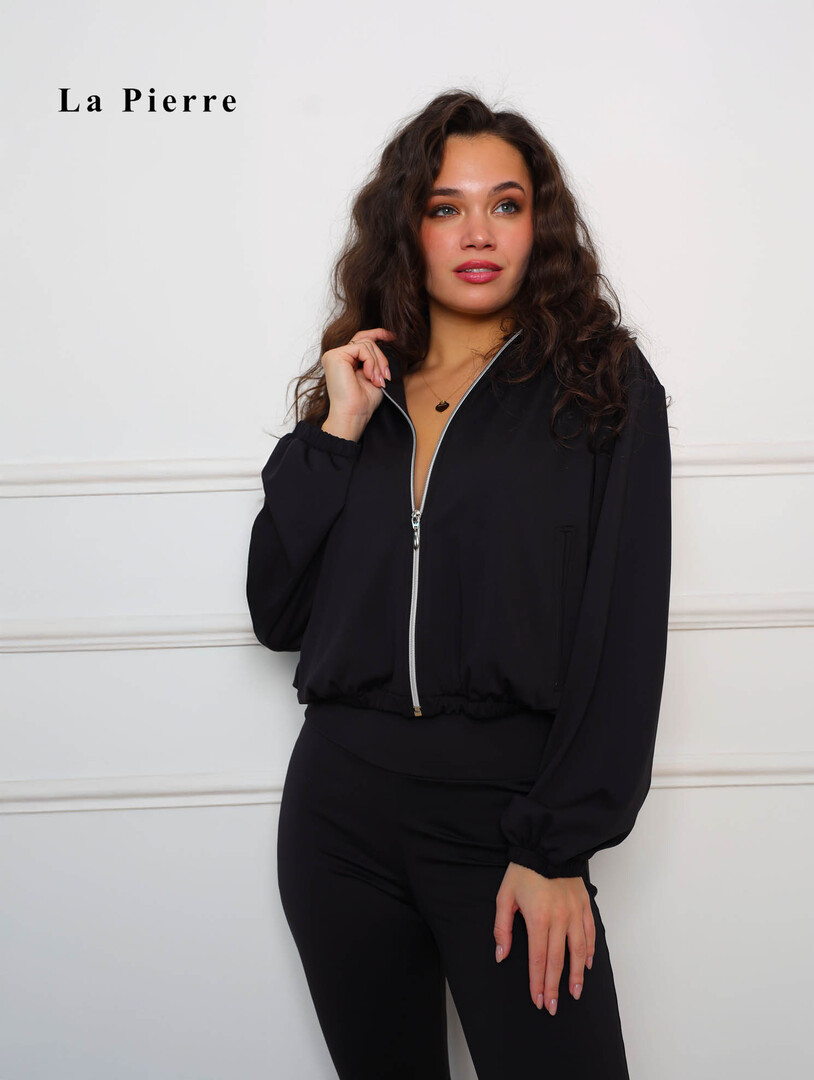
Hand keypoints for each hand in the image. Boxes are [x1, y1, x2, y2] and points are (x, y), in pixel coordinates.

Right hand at [320, 328, 395, 438]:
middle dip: (381, 357)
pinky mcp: (335, 356)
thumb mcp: (374, 375)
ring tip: (377, 380)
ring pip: (366, 343)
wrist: (353, 415)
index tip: (392, 336)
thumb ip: (375, 359)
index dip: (377, 334)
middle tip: (386, 376)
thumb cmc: (363, 401)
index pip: (360, 339)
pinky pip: (361, 348)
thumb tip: (385, 341)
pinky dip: (371, 362)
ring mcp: (334, 355)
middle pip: (366, 341)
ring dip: (377, 363)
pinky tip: (369, 376)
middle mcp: (336, 356)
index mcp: (344, 361)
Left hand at [494, 861, 594, 1014]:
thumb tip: (501, 955)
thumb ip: (502, 928)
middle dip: (555, 987)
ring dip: (577, 975)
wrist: (546, 844)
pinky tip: (588, 964)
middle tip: (552, 1007)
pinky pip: (590, 932)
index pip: (539, 959)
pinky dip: (591, 950)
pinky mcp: (584, 905)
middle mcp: (559, 918)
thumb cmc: (523, 871)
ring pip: (579, 951)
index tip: (537, 1000)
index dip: (537, 982)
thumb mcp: (504, 896)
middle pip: (558, 961)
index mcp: (538, 918)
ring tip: (575, 993)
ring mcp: (574, 912)